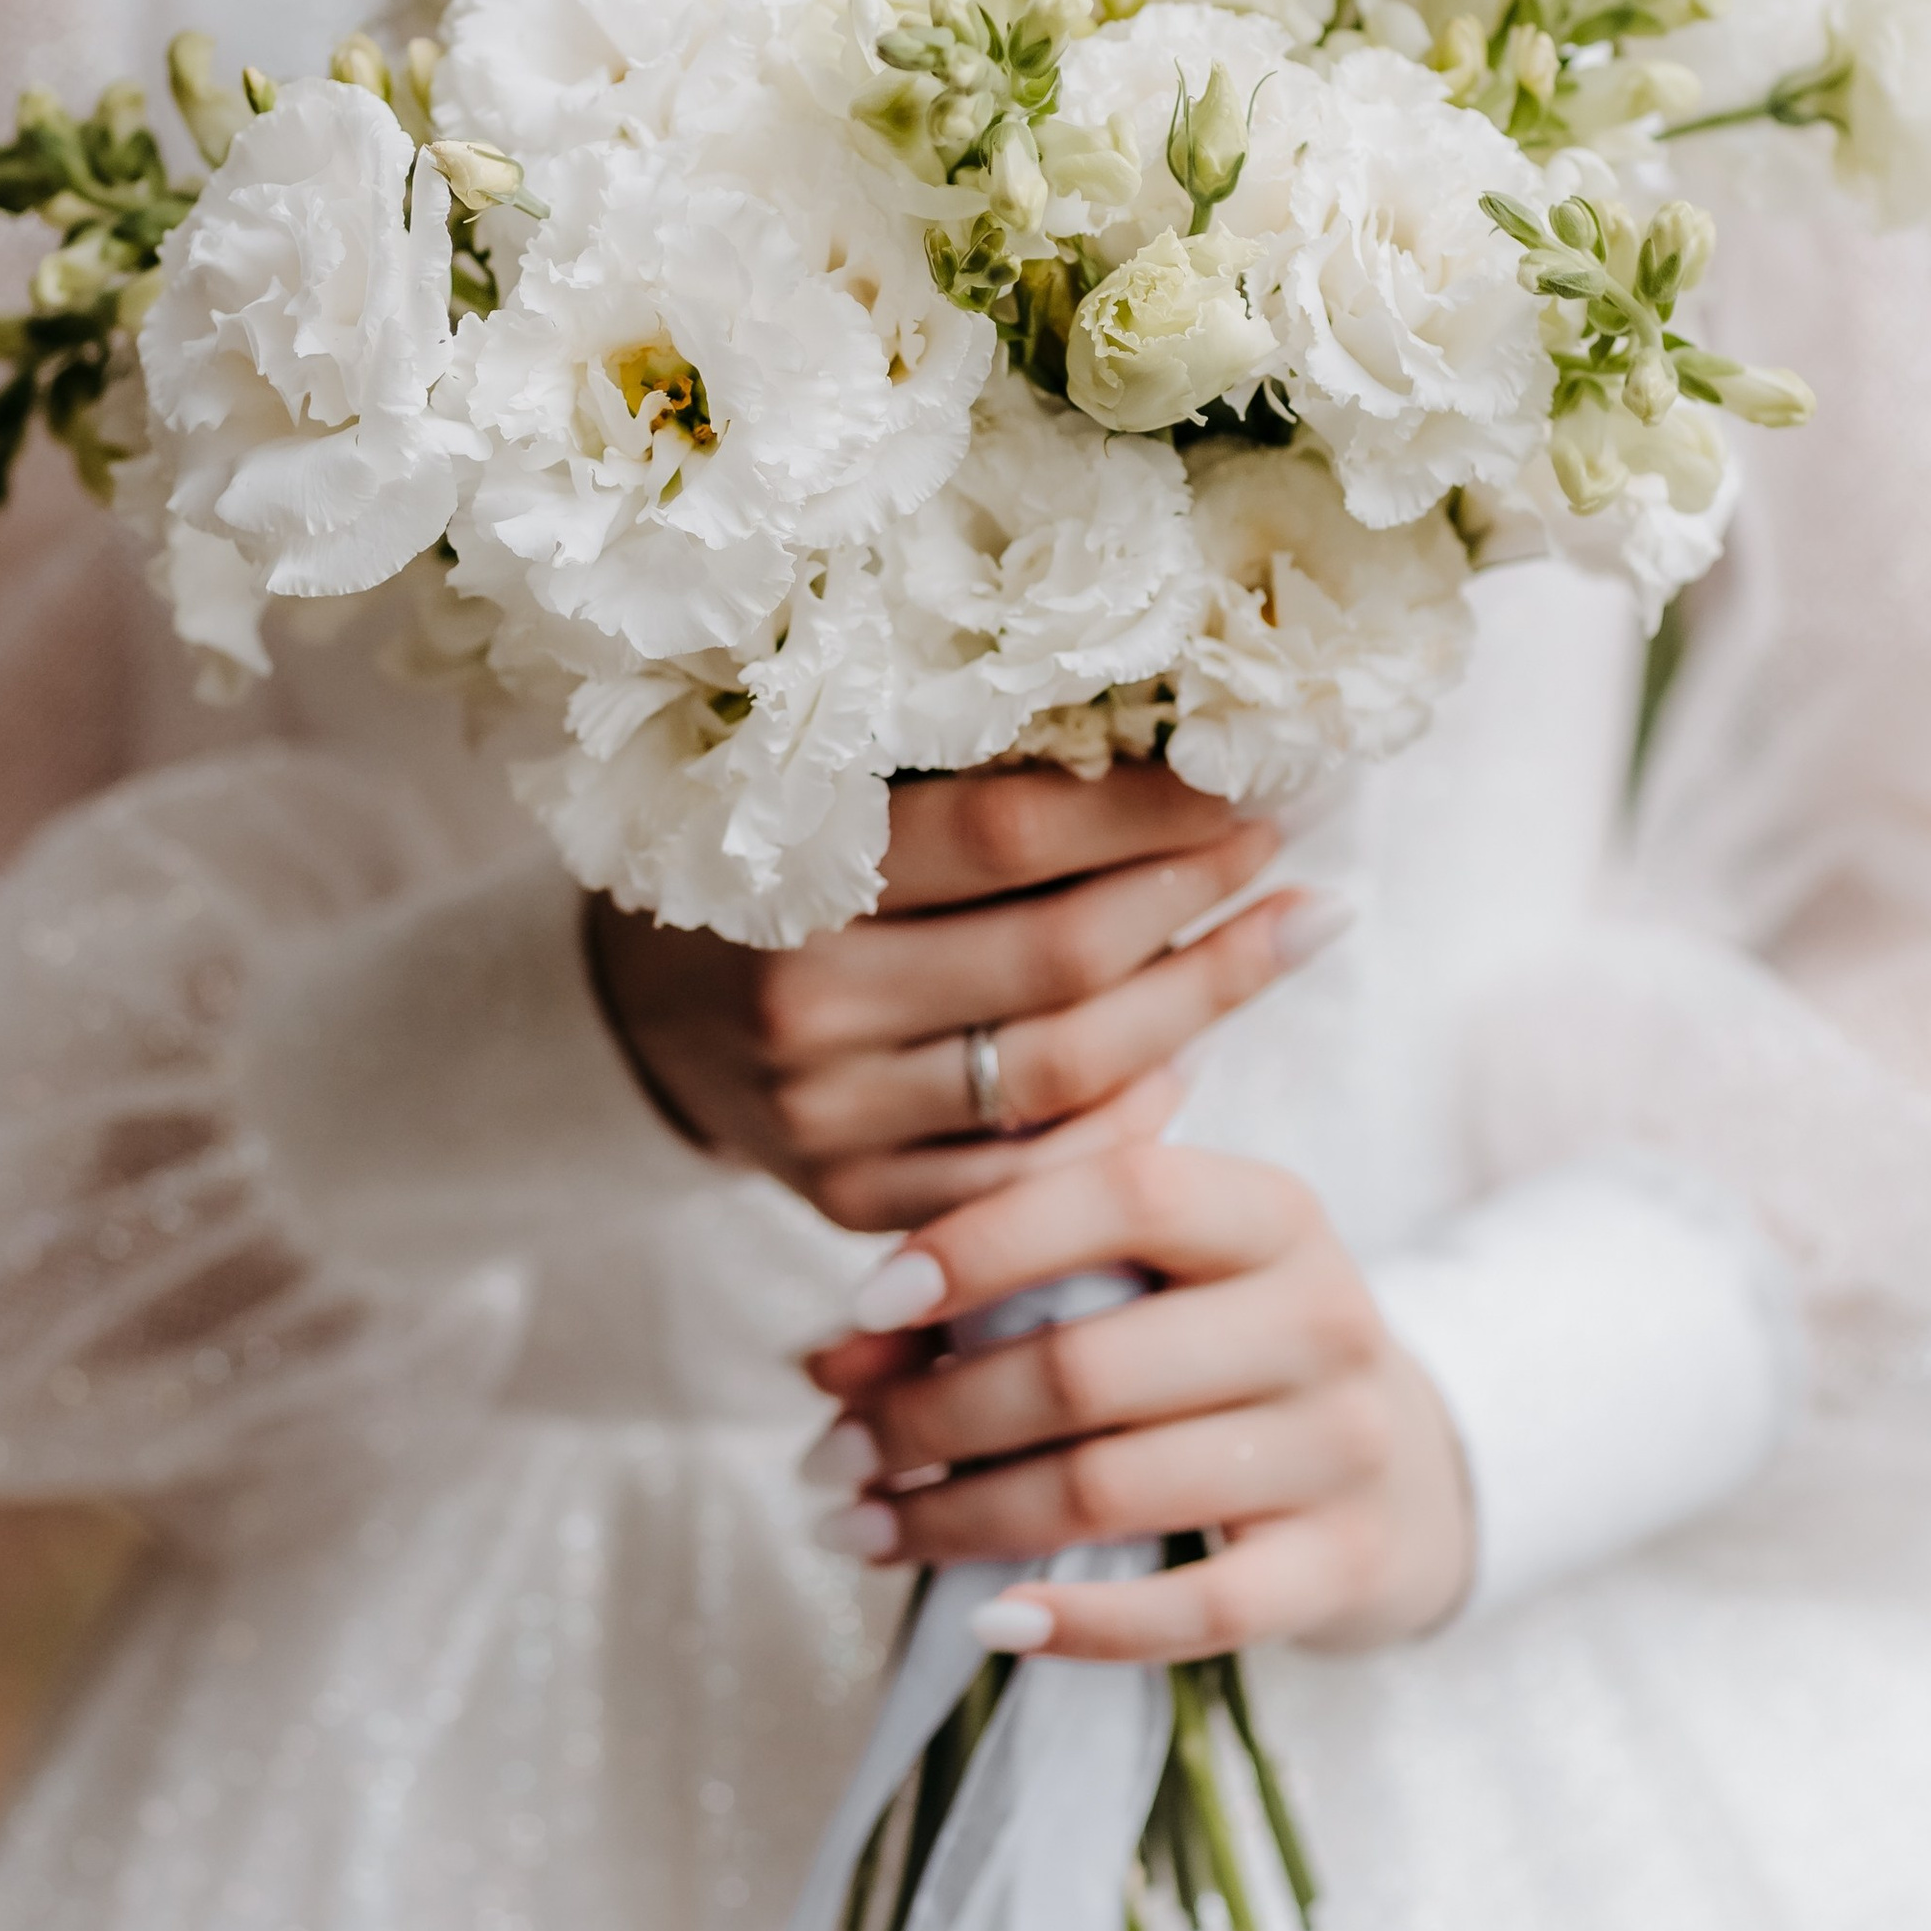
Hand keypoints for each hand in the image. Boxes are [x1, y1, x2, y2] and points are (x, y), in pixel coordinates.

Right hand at [588, 761, 1339, 1233]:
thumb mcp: (826, 794)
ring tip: (1288, 933)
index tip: (1248, 771)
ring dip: (1202, 1002)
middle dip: (1199, 895)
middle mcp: (806, 1001)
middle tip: (1286, 843)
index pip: (1010, 832)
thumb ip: (964, 779)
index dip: (1149, 804)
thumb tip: (1170, 728)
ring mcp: (828, 1118)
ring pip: (1068, 1073)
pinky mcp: (850, 1203)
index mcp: (796, 869)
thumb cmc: (773, 875)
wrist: (643, 1019)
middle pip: (1061, 959)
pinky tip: (1190, 1058)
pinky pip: (1031, 1173)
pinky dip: (1128, 1119)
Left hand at [801, 1144, 1475, 1659]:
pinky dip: (1079, 1621)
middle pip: (1086, 1367)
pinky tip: (985, 1621)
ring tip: (860, 1530)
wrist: (1410, 1463)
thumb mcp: (1150, 1278)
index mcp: (1271, 1210)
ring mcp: (1342, 1447)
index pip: (1122, 1195)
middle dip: (927, 1417)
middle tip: (828, 1455)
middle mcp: (1322, 1317)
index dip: (982, 1244)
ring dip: (958, 1521)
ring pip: (1112, 1489)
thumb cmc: (1226, 1346)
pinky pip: (1196, 1610)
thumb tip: (828, 1355)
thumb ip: (1007, 1280)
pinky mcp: (1347, 1564)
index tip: (863, 1306)